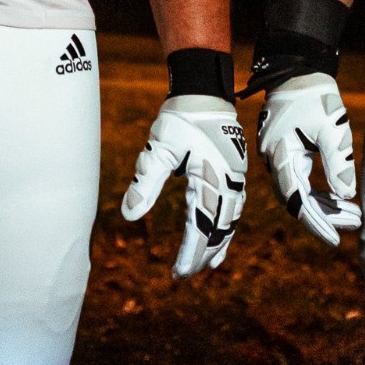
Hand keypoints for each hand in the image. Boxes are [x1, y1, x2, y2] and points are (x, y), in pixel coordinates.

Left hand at [121, 95, 246, 276]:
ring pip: (231, 218)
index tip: (179, 272)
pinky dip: (228, 223)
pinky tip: (222, 229)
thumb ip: (145, 182)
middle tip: (186, 273)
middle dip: (204, 253)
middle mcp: (228, 182)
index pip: (201, 226)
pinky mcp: (235, 169)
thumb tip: (128, 215)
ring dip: (220, 242)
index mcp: (210, 180)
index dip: (191, 252)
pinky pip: (235, 205)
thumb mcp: (158, 150)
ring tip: (210, 263)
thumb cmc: (180, 119)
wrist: (204, 91)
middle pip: (219, 228)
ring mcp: (235, 176)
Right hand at [257, 72, 361, 246]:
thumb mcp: (331, 128)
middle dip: (326, 215)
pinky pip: (299, 179)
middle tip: (355, 222)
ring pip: (299, 191)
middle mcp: (273, 159)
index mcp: (280, 155)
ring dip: (324, 204)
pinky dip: (317, 191)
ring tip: (353, 213)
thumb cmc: (315, 95)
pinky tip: (337, 197)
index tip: (337, 238)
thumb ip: (339, 163)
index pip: (298, 201)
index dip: (317, 222)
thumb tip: (346, 196)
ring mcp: (276, 155)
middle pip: (298, 200)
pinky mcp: (284, 150)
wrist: (297, 68)